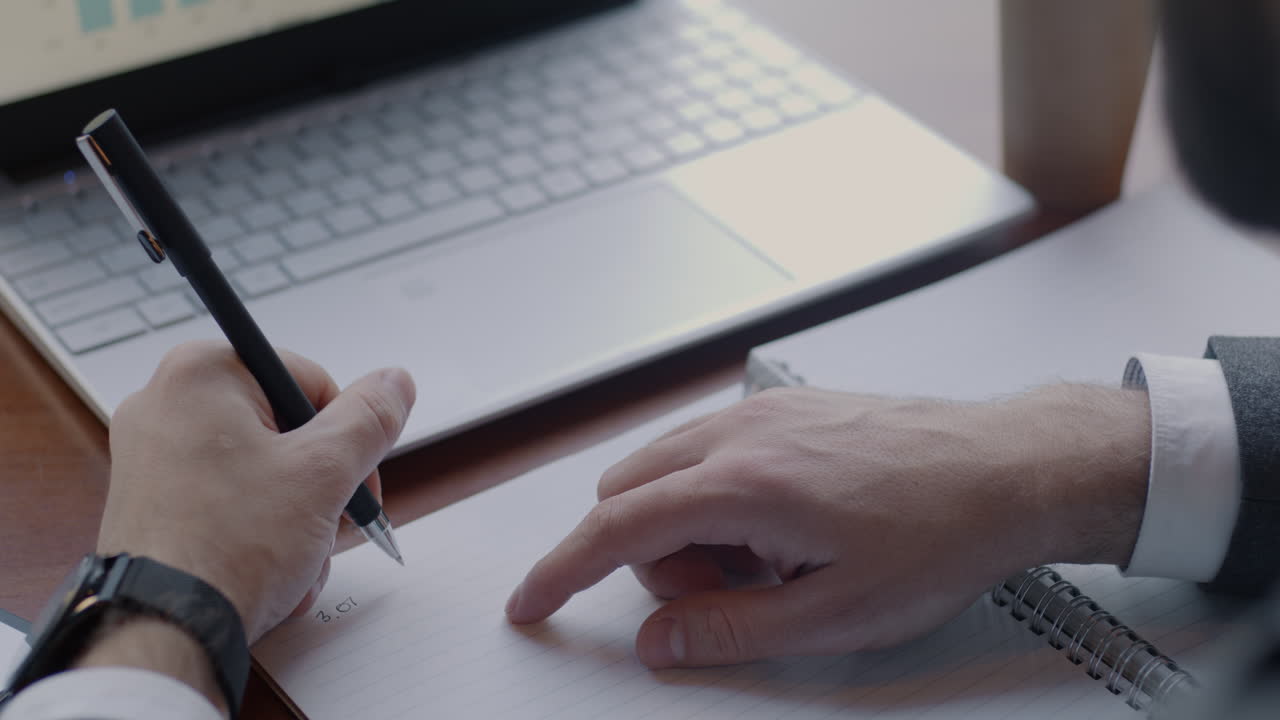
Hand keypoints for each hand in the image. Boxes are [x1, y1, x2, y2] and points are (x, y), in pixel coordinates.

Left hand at [98, 341, 415, 642]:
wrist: (164, 629)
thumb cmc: (230, 547)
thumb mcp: (324, 472)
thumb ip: (368, 419)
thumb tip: (393, 383)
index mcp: (202, 373)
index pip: (309, 381)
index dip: (345, 435)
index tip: (354, 477)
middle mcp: (165, 402)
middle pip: (283, 429)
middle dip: (317, 485)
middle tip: (329, 522)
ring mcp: (151, 453)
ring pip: (259, 469)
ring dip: (294, 517)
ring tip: (296, 558)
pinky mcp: (150, 498)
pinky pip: (226, 498)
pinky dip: (256, 530)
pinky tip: (269, 569)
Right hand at [507, 385, 1148, 667]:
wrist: (1005, 468)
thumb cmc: (939, 531)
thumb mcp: (835, 614)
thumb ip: (731, 630)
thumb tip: (661, 640)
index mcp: (743, 485)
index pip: (617, 528)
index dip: (562, 570)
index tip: (533, 600)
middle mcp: (741, 433)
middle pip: (631, 494)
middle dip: (650, 556)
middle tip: (724, 596)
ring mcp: (763, 412)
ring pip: (667, 468)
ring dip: (687, 525)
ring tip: (769, 562)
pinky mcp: (786, 407)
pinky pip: (710, 449)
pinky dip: (717, 495)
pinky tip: (784, 526)